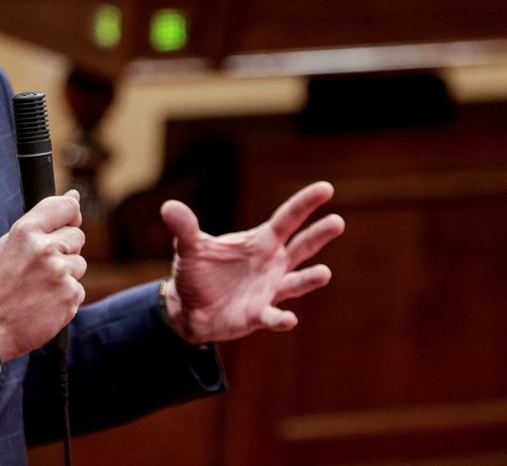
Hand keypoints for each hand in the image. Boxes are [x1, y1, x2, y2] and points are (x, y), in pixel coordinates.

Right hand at [0, 190, 86, 360]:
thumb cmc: (0, 283)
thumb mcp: (9, 243)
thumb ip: (42, 219)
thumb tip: (75, 197)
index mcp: (26, 231)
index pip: (66, 207)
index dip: (70, 212)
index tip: (69, 218)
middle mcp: (45, 250)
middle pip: (77, 235)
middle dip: (65, 247)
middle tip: (42, 265)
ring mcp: (60, 274)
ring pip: (80, 263)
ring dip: (66, 273)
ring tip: (41, 285)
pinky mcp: (71, 297)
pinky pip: (79, 287)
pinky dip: (66, 294)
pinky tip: (46, 300)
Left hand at [160, 181, 342, 343]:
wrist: (188, 309)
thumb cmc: (196, 273)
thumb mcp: (189, 247)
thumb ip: (184, 227)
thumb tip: (168, 206)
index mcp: (260, 242)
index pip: (288, 219)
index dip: (306, 203)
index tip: (327, 188)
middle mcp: (271, 264)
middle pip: (301, 246)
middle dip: (319, 235)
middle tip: (338, 221)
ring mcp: (269, 290)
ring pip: (296, 281)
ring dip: (309, 279)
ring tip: (324, 273)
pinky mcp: (258, 315)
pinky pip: (273, 316)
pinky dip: (280, 318)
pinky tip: (288, 319)